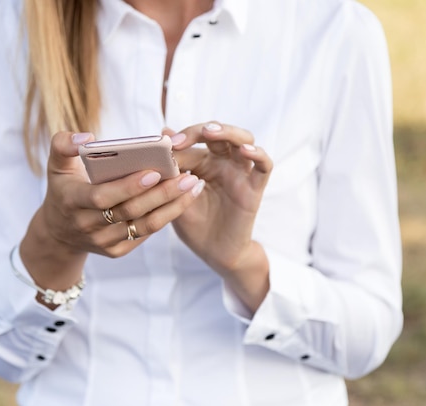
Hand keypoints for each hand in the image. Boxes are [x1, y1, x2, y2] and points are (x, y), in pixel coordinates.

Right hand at [20, 131, 203, 294]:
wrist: (58, 232)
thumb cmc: (63, 189)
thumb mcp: (55, 165)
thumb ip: (63, 145)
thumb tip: (87, 137)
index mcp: (72, 202)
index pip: (102, 197)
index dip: (127, 187)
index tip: (154, 171)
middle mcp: (87, 226)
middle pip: (130, 211)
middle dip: (161, 194)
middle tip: (187, 175)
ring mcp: (103, 242)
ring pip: (144, 225)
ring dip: (172, 206)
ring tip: (193, 185)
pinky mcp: (117, 251)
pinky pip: (146, 233)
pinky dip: (166, 216)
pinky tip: (183, 199)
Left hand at [165, 122, 272, 310]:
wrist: (213, 253)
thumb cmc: (194, 225)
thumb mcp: (176, 196)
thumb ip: (171, 169)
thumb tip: (161, 137)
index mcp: (203, 162)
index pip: (194, 140)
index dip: (180, 139)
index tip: (164, 147)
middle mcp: (223, 163)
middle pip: (218, 133)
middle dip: (200, 131)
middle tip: (182, 140)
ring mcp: (240, 173)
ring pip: (243, 140)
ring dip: (228, 132)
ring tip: (211, 133)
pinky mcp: (254, 188)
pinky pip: (264, 165)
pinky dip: (258, 154)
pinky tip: (246, 151)